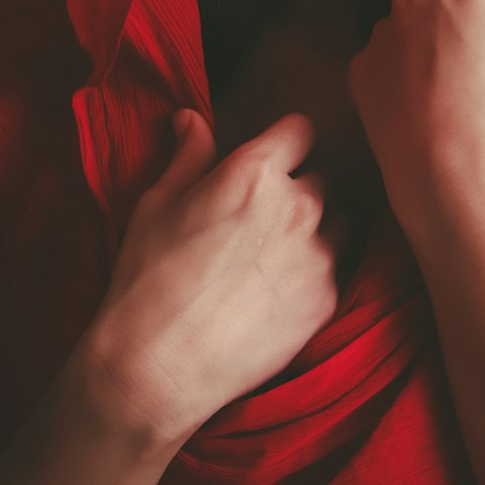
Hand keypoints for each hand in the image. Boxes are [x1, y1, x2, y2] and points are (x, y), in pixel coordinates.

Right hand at [81, 111, 348, 450]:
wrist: (158, 367)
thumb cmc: (147, 280)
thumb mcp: (157, 205)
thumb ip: (188, 156)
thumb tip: (191, 118)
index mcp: (256, 172)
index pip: (300, 131)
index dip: (285, 142)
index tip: (273, 158)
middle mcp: (298, 205)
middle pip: (320, 179)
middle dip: (296, 191)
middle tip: (260, 220)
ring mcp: (319, 255)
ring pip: (337, 225)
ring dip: (315, 231)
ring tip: (272, 258)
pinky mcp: (327, 300)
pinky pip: (335, 271)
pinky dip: (313, 276)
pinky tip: (276, 294)